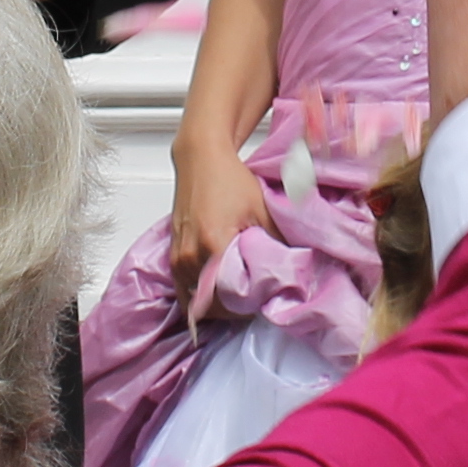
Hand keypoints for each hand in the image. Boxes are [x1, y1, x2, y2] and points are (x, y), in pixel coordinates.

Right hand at [166, 138, 278, 309]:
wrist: (200, 159)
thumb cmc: (229, 179)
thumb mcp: (263, 209)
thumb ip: (279, 242)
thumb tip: (294, 269)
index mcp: (213, 246)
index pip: (232, 298)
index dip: (251, 304)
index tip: (266, 299)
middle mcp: (190, 256)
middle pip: (215, 304)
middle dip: (237, 307)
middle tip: (256, 300)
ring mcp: (178, 258)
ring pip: (198, 301)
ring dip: (219, 303)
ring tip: (240, 294)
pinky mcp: (173, 256)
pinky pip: (185, 290)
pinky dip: (201, 296)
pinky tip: (219, 292)